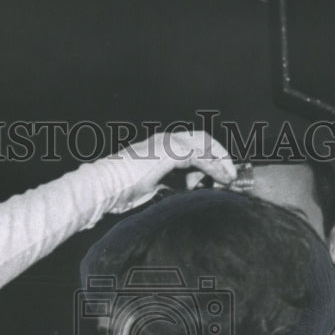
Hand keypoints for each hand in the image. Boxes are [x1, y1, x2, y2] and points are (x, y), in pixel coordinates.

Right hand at [105, 130, 236, 213]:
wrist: (104, 187)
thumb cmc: (119, 191)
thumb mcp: (149, 187)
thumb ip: (167, 185)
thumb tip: (182, 195)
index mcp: (159, 146)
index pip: (192, 144)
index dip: (209, 157)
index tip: (220, 175)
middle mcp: (165, 139)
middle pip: (202, 139)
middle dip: (219, 155)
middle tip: (230, 175)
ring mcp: (167, 143)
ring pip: (205, 145)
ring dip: (221, 161)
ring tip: (230, 178)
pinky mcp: (170, 152)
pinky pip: (201, 156)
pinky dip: (215, 167)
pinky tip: (223, 178)